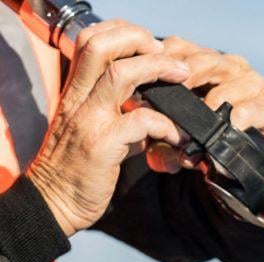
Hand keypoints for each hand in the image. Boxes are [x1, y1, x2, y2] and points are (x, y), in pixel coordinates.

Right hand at [26, 20, 189, 236]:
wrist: (55, 203)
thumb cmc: (77, 170)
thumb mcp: (96, 133)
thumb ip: (123, 117)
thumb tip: (153, 113)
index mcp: (76, 92)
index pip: (90, 41)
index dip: (122, 33)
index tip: (151, 45)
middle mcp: (78, 100)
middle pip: (100, 46)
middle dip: (139, 40)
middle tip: (171, 56)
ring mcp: (89, 120)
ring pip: (120, 75)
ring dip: (158, 70)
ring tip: (183, 79)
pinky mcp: (102, 145)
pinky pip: (140, 121)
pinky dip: (166, 124)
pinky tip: (180, 137)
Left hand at [146, 37, 263, 173]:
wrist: (258, 164)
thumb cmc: (212, 142)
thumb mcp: (181, 141)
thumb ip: (164, 143)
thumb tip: (156, 151)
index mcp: (201, 66)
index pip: (179, 48)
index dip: (164, 59)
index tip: (148, 77)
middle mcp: (227, 69)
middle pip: (204, 59)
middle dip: (187, 73)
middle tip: (173, 92)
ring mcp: (252, 85)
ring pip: (232, 76)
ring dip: (216, 94)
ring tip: (205, 111)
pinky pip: (258, 106)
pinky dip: (246, 113)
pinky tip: (235, 123)